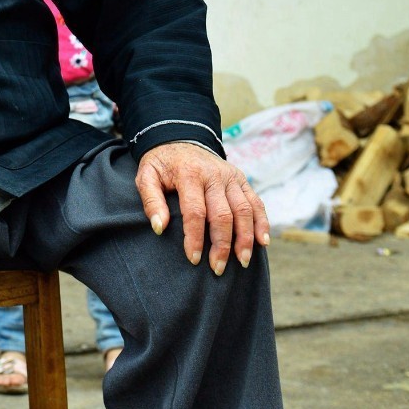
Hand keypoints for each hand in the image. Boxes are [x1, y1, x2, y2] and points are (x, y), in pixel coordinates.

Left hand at [135, 141, 268, 272]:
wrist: (180, 139)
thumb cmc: (162, 165)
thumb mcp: (146, 176)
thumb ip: (151, 200)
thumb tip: (159, 227)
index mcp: (189, 174)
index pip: (195, 211)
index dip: (196, 238)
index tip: (194, 259)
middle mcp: (214, 174)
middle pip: (223, 214)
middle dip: (222, 245)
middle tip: (218, 268)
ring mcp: (231, 176)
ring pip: (244, 210)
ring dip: (245, 238)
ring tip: (242, 261)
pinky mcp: (241, 179)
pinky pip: (256, 202)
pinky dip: (262, 223)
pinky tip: (262, 243)